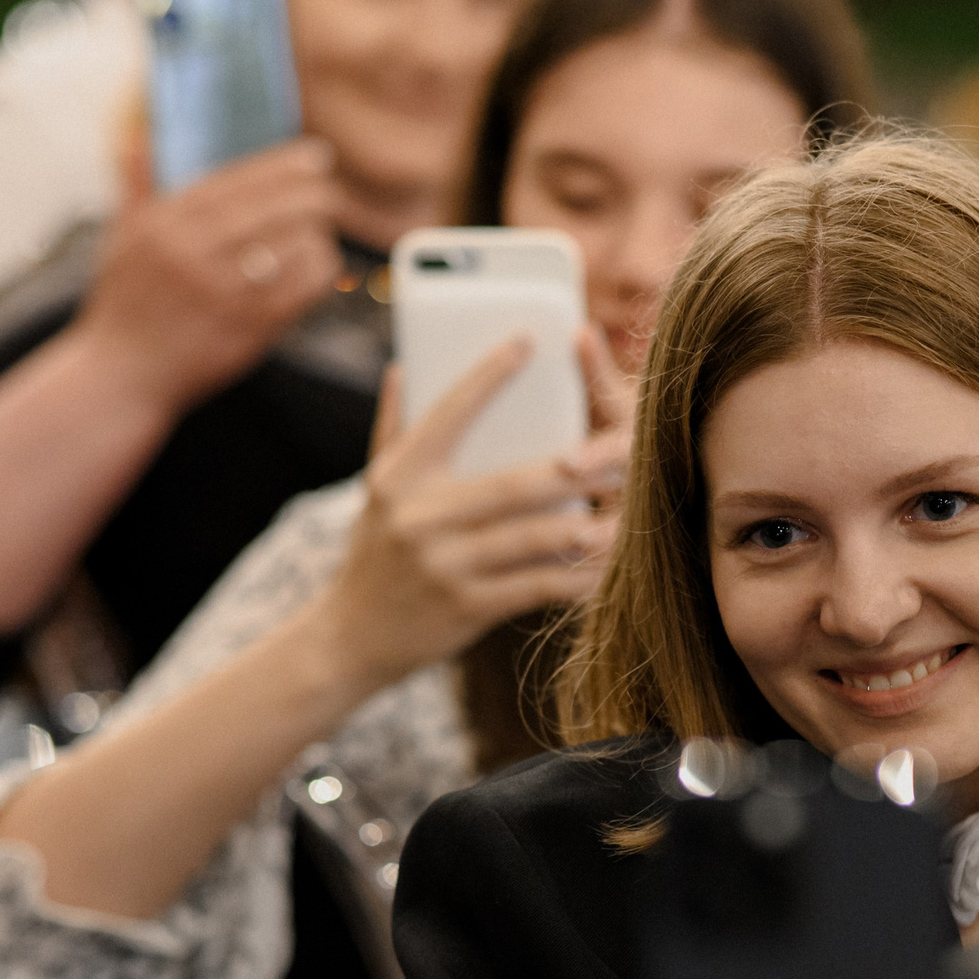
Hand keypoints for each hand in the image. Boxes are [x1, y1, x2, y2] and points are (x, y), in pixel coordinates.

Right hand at [72, 138, 345, 413]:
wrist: (122, 374)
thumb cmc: (125, 302)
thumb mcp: (119, 238)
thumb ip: (136, 185)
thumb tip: (139, 137)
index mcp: (161, 224)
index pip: (233, 181)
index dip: (281, 166)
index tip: (314, 156)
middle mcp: (190, 254)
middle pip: (268, 210)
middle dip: (311, 196)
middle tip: (333, 193)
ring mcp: (220, 293)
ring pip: (290, 248)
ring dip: (316, 236)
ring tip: (321, 233)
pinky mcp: (246, 329)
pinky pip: (300, 291)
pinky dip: (318, 273)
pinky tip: (322, 266)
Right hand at [309, 327, 631, 693]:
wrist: (351, 637)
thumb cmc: (374, 553)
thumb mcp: (374, 490)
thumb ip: (392, 427)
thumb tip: (402, 366)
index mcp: (401, 476)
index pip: (449, 413)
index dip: (489, 375)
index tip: (529, 341)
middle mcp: (419, 517)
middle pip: (515, 483)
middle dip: (576, 468)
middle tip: (622, 451)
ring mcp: (445, 565)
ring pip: (536, 537)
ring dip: (590, 525)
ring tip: (627, 511)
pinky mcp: (467, 607)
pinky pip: (538, 586)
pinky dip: (577, 576)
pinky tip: (606, 566)